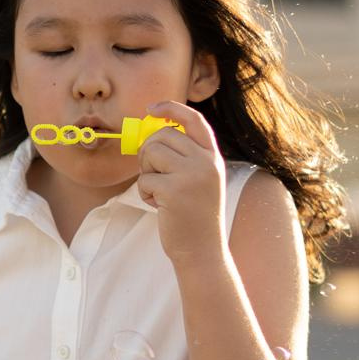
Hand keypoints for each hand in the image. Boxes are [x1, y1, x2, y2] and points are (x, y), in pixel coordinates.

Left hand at [134, 99, 228, 269]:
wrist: (202, 251)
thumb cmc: (194, 217)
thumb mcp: (199, 181)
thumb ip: (185, 158)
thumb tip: (153, 135)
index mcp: (213, 157)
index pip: (193, 120)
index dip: (171, 109)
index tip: (152, 108)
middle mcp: (206, 162)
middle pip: (162, 136)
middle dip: (149, 153)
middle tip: (153, 174)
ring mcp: (191, 175)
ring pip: (151, 152)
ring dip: (146, 173)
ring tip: (159, 192)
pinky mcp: (174, 190)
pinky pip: (145, 178)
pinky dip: (145, 193)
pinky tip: (159, 206)